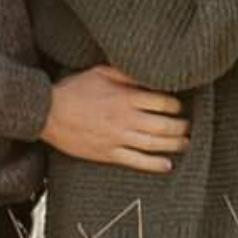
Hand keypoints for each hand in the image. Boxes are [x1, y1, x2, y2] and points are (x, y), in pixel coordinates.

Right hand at [41, 66, 188, 173]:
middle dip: (181, 126)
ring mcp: (117, 138)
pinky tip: (167, 165)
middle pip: (164, 125)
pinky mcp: (108, 154)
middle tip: (189, 126)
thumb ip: (126, 73)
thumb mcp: (101, 72)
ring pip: (154, 144)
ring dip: (174, 144)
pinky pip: (136, 161)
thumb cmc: (74, 90)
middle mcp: (125, 119)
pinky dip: (154, 164)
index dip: (177, 105)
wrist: (47, 113)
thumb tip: (148, 72)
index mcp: (126, 97)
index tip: (181, 106)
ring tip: (185, 143)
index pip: (163, 102)